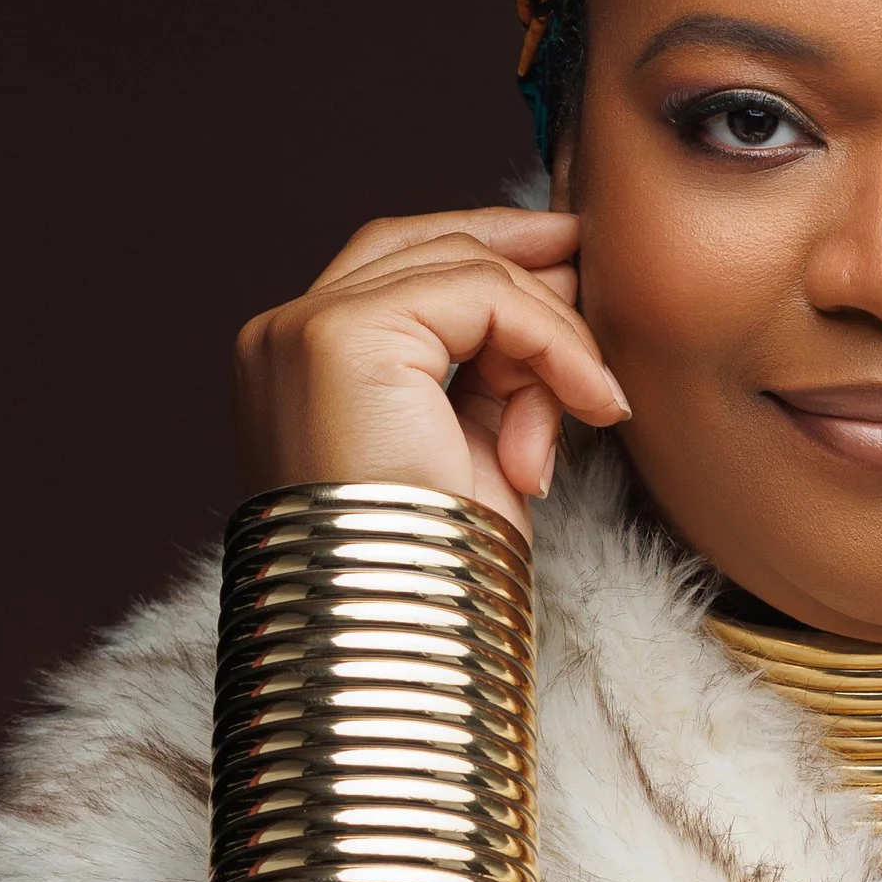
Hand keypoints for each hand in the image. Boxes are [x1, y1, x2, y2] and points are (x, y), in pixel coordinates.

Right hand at [234, 207, 629, 530]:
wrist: (407, 633)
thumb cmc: (442, 564)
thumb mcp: (478, 443)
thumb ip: (497, 366)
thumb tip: (564, 280)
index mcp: (302, 365)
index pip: (395, 264)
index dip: (486, 248)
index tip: (567, 250)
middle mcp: (285, 336)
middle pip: (425, 248)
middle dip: (525, 259)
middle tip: (596, 268)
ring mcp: (305, 331)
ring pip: (464, 270)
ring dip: (552, 332)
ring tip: (594, 402)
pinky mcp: (343, 337)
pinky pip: (483, 297)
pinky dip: (554, 341)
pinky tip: (592, 399)